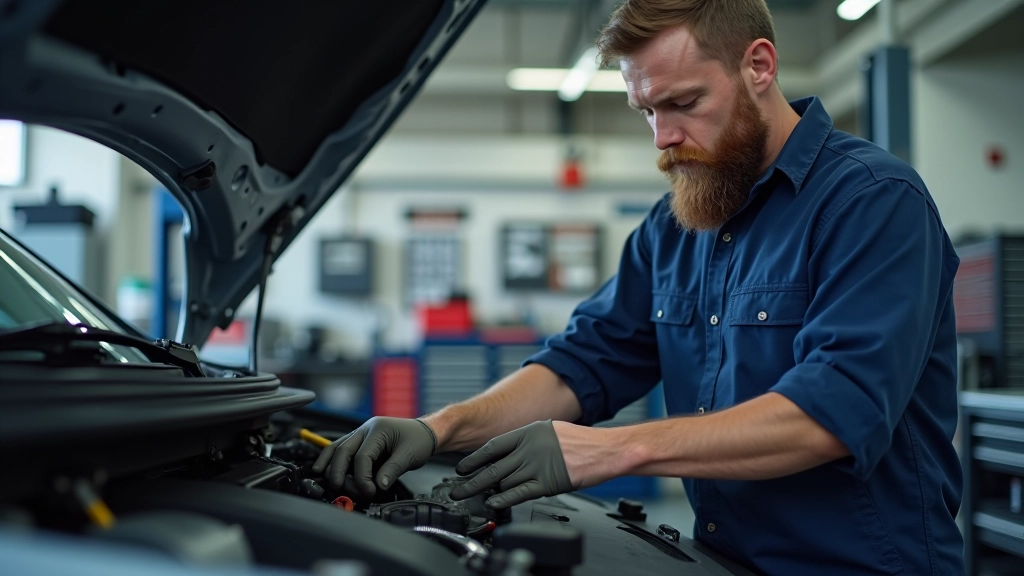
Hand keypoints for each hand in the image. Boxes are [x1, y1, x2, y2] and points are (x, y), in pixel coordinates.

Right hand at [311, 417, 436, 495]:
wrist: (425, 433)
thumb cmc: (419, 440)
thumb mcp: (410, 455)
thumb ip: (393, 470)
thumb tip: (378, 485)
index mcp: (378, 430)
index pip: (362, 456)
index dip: (363, 477)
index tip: (370, 491)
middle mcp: (365, 430)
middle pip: (343, 450)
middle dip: (338, 471)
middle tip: (339, 488)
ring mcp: (360, 435)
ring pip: (337, 448)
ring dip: (330, 465)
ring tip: (328, 481)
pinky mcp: (360, 443)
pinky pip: (341, 450)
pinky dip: (331, 460)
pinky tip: (322, 469)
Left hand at [449, 420, 576, 508]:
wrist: (605, 449)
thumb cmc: (582, 441)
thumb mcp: (551, 430)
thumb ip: (529, 440)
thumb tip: (513, 451)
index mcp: (528, 432)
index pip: (493, 447)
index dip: (474, 459)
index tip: (462, 467)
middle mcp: (529, 449)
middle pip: (493, 467)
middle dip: (472, 480)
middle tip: (457, 488)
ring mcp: (537, 467)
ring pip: (503, 481)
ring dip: (487, 491)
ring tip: (474, 498)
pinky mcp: (546, 484)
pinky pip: (519, 493)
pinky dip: (503, 499)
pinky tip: (493, 503)